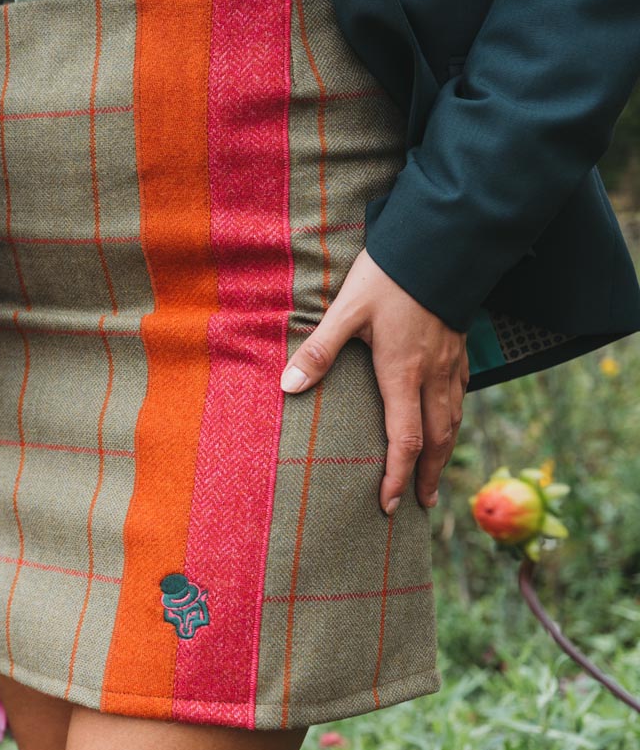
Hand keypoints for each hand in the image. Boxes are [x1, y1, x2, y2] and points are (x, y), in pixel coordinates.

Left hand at [278, 248, 468, 514]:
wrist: (441, 244)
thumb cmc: (390, 277)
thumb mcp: (346, 311)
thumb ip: (319, 350)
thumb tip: (288, 386)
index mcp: (403, 373)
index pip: (404, 440)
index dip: (395, 476)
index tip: (386, 505)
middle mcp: (433, 375)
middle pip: (437, 440)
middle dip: (427, 476)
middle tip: (419, 504)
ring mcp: (451, 363)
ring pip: (453, 420)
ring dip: (444, 453)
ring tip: (435, 477)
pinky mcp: (459, 348)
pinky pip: (460, 395)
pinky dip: (453, 420)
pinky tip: (447, 422)